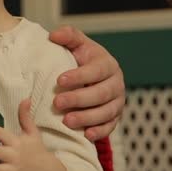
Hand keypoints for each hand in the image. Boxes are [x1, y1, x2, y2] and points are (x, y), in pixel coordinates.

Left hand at [49, 26, 125, 140]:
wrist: (91, 76)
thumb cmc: (80, 59)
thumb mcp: (76, 45)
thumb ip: (68, 36)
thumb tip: (54, 35)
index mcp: (107, 64)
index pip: (96, 70)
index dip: (80, 76)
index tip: (59, 80)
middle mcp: (116, 83)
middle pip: (102, 93)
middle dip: (79, 99)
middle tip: (57, 102)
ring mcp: (117, 101)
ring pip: (107, 112)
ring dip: (87, 118)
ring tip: (66, 121)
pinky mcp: (114, 117)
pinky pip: (110, 126)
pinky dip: (100, 131)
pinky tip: (86, 135)